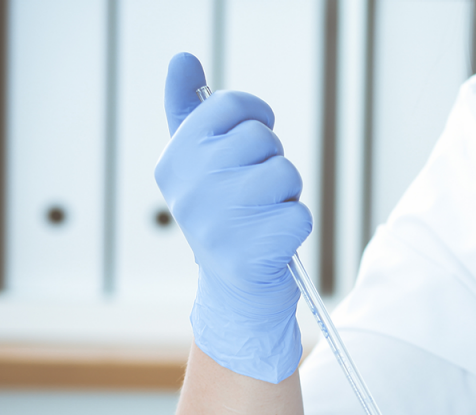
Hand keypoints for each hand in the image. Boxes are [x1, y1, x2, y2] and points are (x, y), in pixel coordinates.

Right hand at [154, 52, 310, 383]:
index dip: (257, 117)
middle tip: (255, 194)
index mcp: (174, 162)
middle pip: (262, 139)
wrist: (233, 294)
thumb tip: (182, 59)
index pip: (229, 108)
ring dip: (287, 195)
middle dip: (271, 163)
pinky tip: (274, 244)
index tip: (257, 137)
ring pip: (286, 174)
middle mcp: (191, 189)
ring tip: (264, 218)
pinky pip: (301, 213)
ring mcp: (221, 221)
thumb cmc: (222, 219)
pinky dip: (296, 227)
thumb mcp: (196, 166)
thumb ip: (189, 111)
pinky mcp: (255, 250)